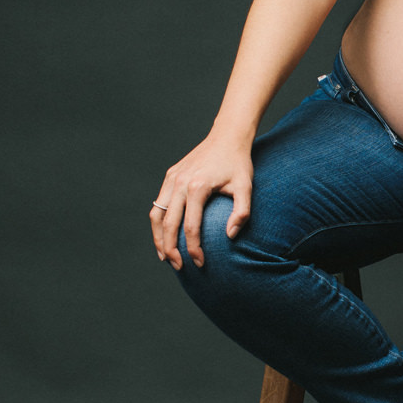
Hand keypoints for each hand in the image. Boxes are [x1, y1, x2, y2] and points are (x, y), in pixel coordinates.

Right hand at [150, 136, 253, 270]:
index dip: (194, 249)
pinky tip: (165, 236)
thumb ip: (242, 213)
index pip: (191, 227)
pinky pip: (158, 204)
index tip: (200, 263)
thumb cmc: (239, 163)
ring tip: (165, 257)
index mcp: (197, 187)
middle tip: (179, 267)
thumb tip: (229, 237)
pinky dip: (159, 222)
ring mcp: (172, 179)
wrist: (227, 136)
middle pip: (168, 224)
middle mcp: (180, 183)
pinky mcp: (170, 176)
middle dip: (171, 249)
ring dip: (158, 238)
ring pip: (156, 215)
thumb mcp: (246, 187)